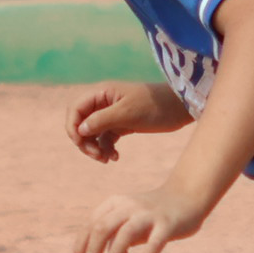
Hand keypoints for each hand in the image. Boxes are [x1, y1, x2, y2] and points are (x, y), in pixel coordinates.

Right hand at [64, 77, 188, 161]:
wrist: (181, 109)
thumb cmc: (155, 106)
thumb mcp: (127, 113)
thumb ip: (101, 120)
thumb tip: (79, 130)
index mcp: (102, 92)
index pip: (75, 109)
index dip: (72, 126)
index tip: (81, 143)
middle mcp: (103, 102)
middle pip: (80, 122)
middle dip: (83, 141)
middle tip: (96, 156)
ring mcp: (112, 114)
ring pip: (92, 133)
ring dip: (94, 148)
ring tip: (106, 159)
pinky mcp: (121, 124)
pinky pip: (105, 139)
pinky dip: (106, 149)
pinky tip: (115, 157)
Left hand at [73, 183, 206, 252]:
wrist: (187, 197)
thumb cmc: (154, 215)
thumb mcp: (132, 225)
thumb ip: (119, 241)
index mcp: (117, 203)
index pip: (92, 223)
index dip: (81, 243)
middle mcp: (130, 206)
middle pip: (102, 227)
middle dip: (92, 251)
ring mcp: (148, 214)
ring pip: (125, 232)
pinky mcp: (167, 223)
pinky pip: (155, 242)